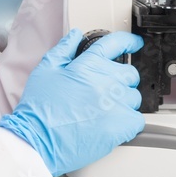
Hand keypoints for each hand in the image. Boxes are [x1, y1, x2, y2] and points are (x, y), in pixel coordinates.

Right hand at [0, 29, 144, 176]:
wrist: (37, 140)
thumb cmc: (39, 109)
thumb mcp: (45, 70)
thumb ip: (63, 49)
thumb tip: (75, 36)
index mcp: (88, 65)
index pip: (115, 44)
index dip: (128, 41)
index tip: (134, 43)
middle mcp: (105, 81)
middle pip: (130, 73)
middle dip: (121, 79)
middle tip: (106, 91)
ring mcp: (115, 104)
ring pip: (134, 97)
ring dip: (124, 103)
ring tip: (104, 112)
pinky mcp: (120, 126)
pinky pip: (138, 120)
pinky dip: (129, 123)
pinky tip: (114, 125)